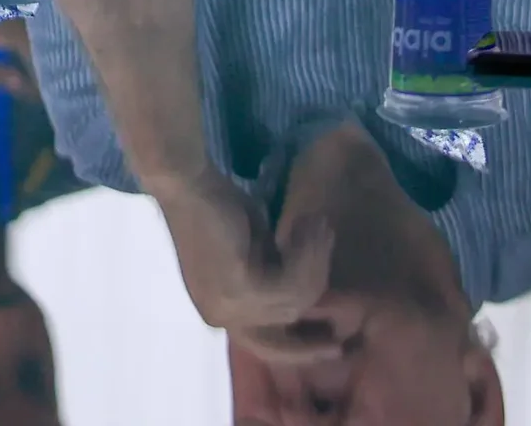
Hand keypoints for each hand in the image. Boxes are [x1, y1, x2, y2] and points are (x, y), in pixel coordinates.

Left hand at [155, 165, 341, 362]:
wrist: (190, 182)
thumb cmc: (219, 208)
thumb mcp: (256, 254)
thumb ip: (277, 280)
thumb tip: (311, 294)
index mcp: (219, 313)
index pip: (266, 347)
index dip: (302, 350)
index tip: (335, 345)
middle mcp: (220, 317)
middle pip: (287, 324)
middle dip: (318, 296)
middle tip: (340, 275)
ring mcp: (227, 306)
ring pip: (294, 301)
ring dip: (315, 260)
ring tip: (319, 225)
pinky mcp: (238, 287)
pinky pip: (290, 283)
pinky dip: (307, 253)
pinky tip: (309, 225)